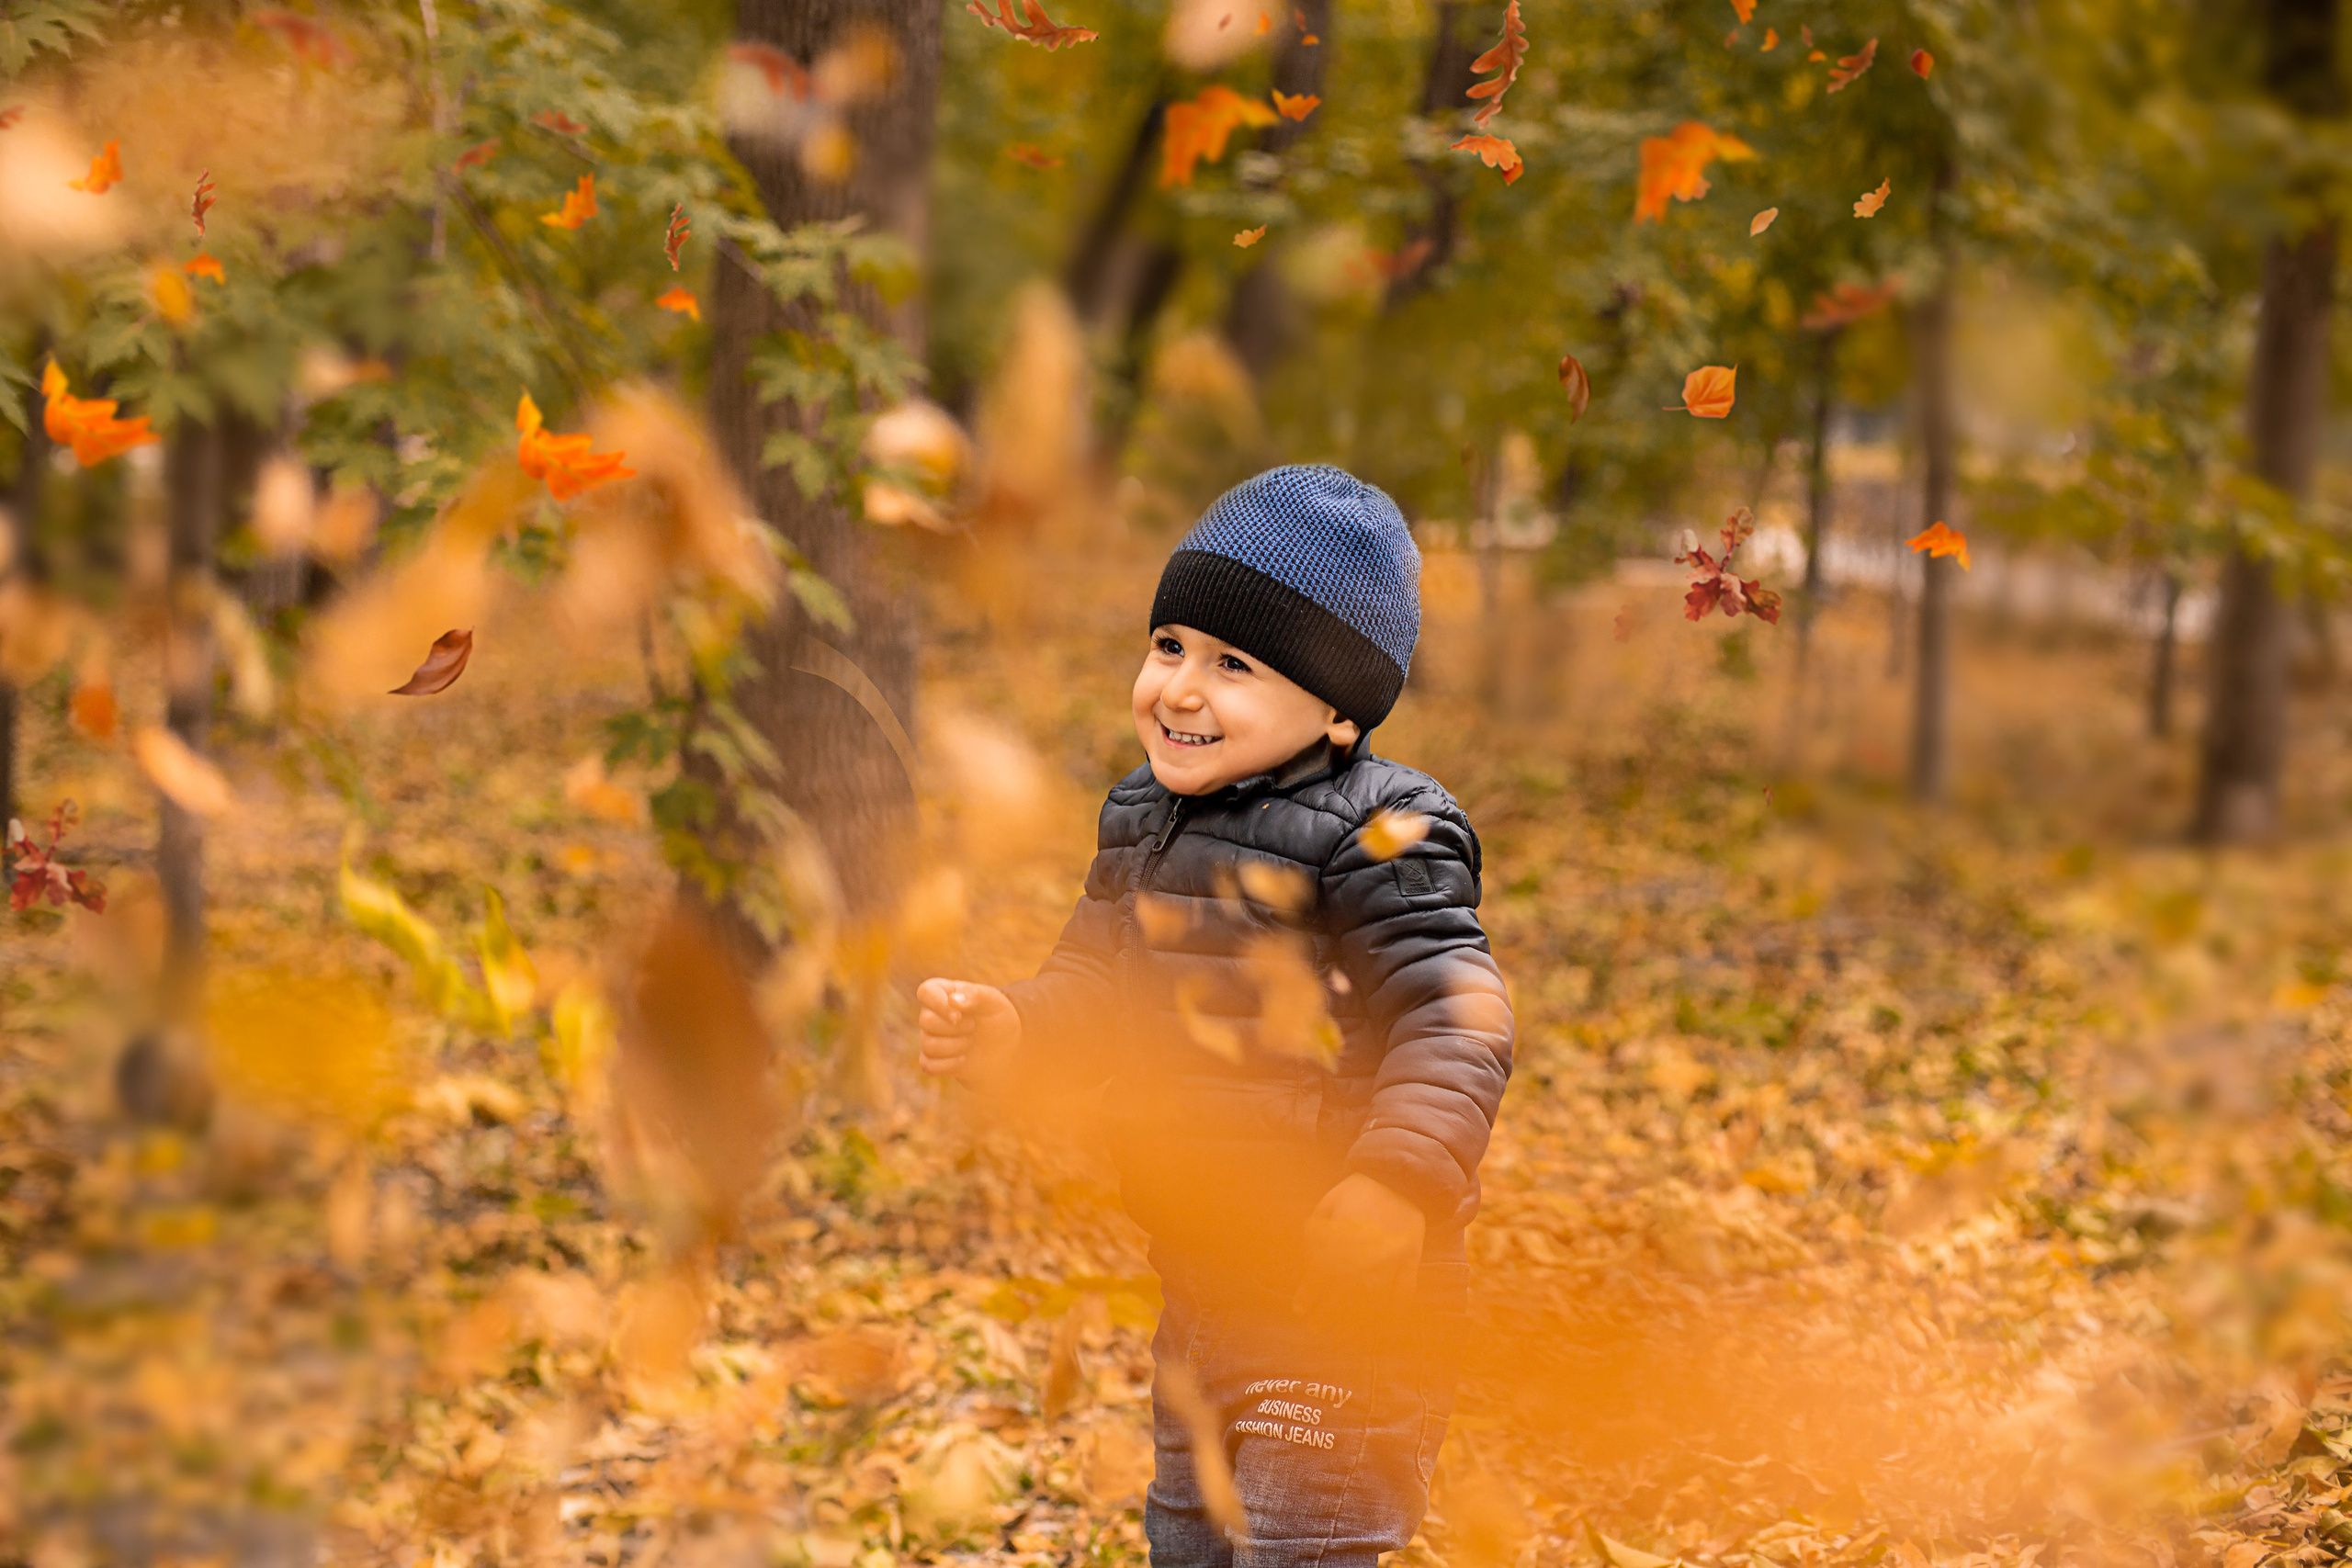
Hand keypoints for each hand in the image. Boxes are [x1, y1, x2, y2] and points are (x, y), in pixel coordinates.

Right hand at [916, 978, 1020, 1081]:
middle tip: (973, 1027)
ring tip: (971, 1042)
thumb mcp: (994, 1001)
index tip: (958, 1017)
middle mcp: (931, 1013)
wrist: (1004, 1047)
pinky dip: (947, 1065)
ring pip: (928, 1045)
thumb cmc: (996, 1017)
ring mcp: (930, 1037)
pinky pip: (927, 1065)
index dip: (938, 1004)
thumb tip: (953, 1000)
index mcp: (944, 992)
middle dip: (954, 1028)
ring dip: (955, 1046)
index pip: (926, 992)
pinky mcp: (932, 1060)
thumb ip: (975, 995)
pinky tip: (963, 1059)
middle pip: (926, 1021)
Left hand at [1292, 1172, 1425, 1319]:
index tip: (1300, 1309)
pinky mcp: (1410, 1264)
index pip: (1317, 1283)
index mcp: (1337, 1248)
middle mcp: (1361, 1263)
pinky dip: (1394, 1310)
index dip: (1306, 1298)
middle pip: (1340, 1301)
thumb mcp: (1326, 1206)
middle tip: (1316, 1327)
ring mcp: (1388, 1266)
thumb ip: (1314, 1233)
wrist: (1399, 1177)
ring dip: (1355, 1321)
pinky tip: (1384, 1320)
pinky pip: (1403, 1295)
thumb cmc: (1358, 1191)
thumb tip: (1308, 1257)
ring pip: (1370, 1305)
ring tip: (1345, 1331)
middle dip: (1325, 1317)